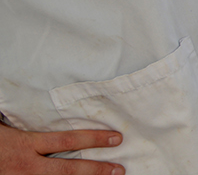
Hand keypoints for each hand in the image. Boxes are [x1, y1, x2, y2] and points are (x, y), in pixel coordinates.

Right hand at [0, 122, 123, 174]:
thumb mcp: (3, 125)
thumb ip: (19, 117)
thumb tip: (31, 95)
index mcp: (23, 145)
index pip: (65, 139)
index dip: (92, 138)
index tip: (116, 138)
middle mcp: (26, 166)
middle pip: (68, 169)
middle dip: (96, 170)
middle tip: (120, 170)